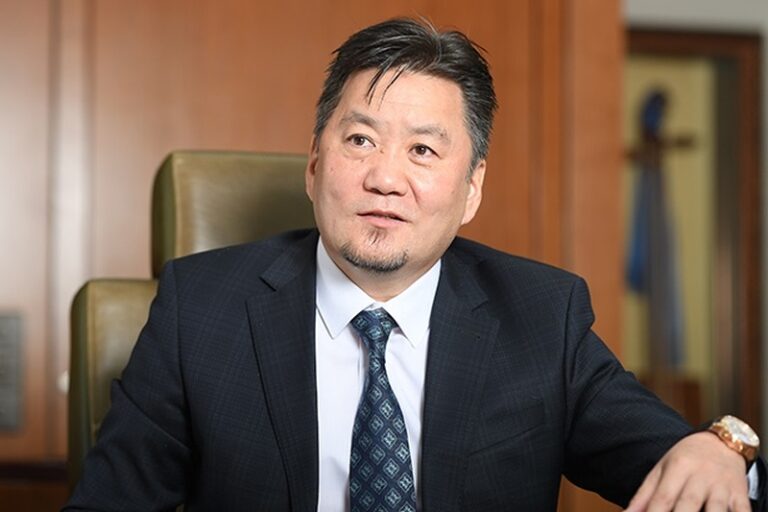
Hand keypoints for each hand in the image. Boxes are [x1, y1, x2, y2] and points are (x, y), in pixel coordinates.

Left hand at [624, 431, 749, 511]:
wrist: (723, 442)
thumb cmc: (686, 459)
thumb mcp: (662, 469)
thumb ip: (644, 494)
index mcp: (677, 468)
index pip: (663, 498)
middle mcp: (700, 476)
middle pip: (687, 505)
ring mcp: (722, 486)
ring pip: (716, 510)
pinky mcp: (741, 494)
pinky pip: (742, 511)